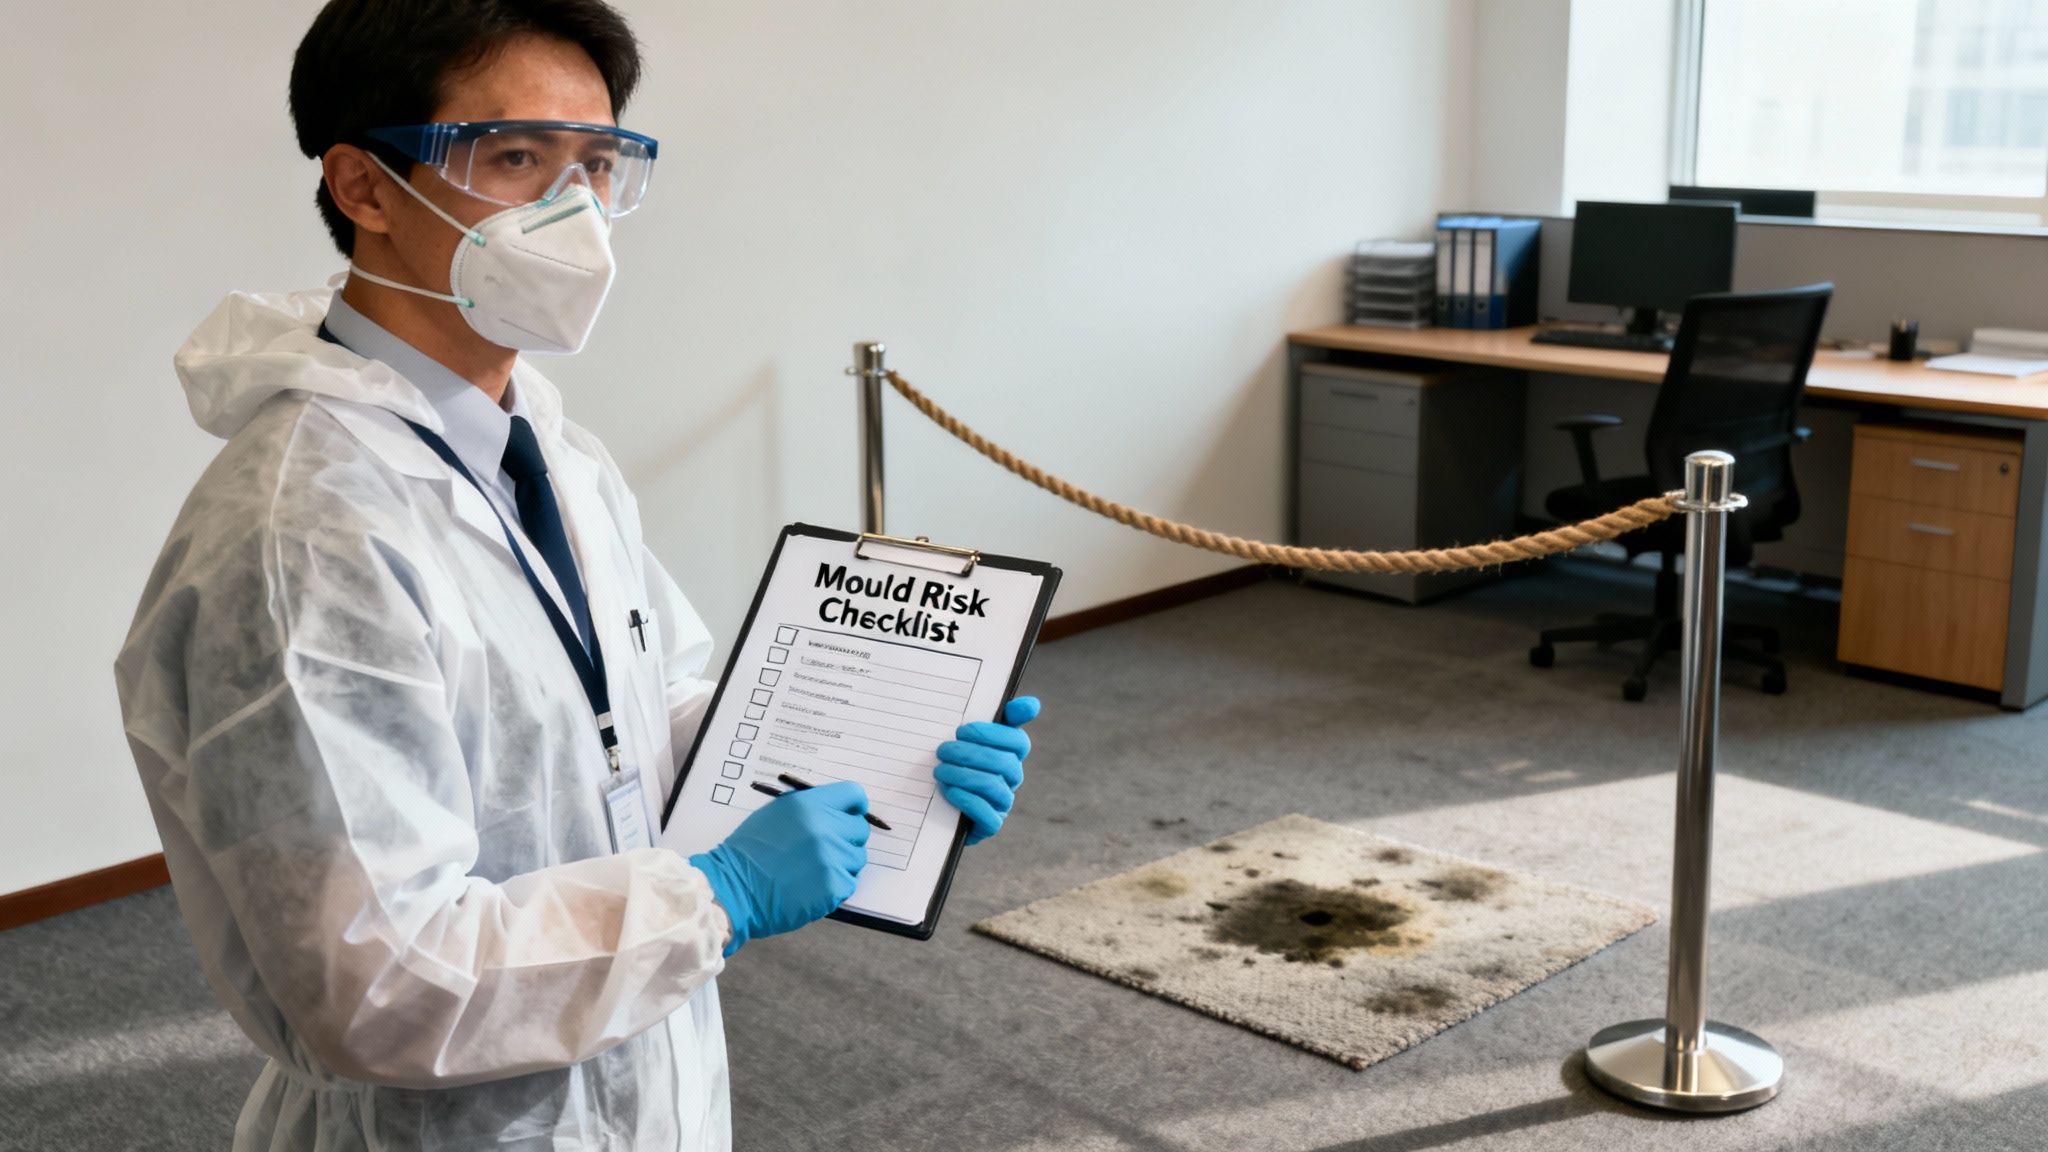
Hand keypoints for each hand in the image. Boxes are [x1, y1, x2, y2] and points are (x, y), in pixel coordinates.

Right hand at [689, 782, 869, 954]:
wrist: (734, 888)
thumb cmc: (749, 853)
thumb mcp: (776, 813)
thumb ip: (810, 808)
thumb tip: (835, 811)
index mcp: (810, 806)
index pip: (853, 795)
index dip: (853, 807)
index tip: (849, 815)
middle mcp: (824, 828)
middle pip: (859, 828)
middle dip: (846, 837)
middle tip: (825, 849)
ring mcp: (831, 858)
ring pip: (857, 858)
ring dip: (841, 864)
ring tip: (813, 870)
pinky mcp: (834, 886)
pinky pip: (850, 882)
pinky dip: (836, 886)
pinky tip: (813, 886)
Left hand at [934, 696, 1038, 845]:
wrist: (937, 805)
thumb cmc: (957, 764)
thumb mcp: (969, 740)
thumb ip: (995, 719)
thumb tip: (1031, 704)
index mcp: (1011, 754)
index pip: (1018, 742)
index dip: (993, 734)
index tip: (963, 730)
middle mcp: (1012, 779)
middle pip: (1004, 764)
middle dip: (970, 755)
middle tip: (943, 750)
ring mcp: (1002, 803)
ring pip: (993, 787)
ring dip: (964, 776)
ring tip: (940, 770)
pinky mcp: (990, 825)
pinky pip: (988, 816)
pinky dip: (967, 801)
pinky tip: (949, 791)